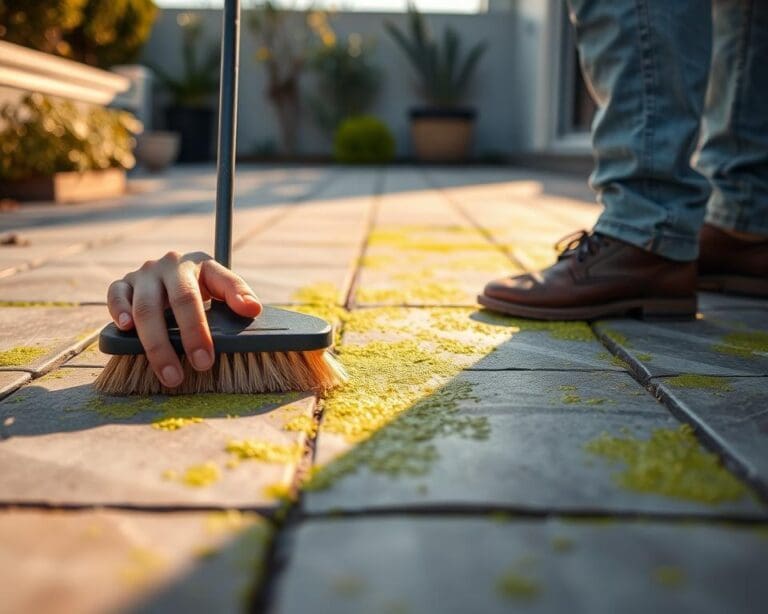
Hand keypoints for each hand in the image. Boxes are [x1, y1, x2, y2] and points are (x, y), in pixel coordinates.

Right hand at [106, 251, 261, 387]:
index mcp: (198, 264)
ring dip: (155, 344)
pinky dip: (119, 311)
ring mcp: (144, 274)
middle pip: (175, 302)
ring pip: (145, 308)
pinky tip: (126, 329)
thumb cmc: (203, 284)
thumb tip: (252, 309)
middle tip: (197, 368)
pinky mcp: (124, 284)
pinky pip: (115, 295)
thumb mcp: (222, 284)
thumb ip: (238, 293)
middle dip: (186, 338)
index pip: (201, 293)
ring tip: (168, 373)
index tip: (206, 358)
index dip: (200, 328)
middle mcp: (168, 266)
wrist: (174, 271)